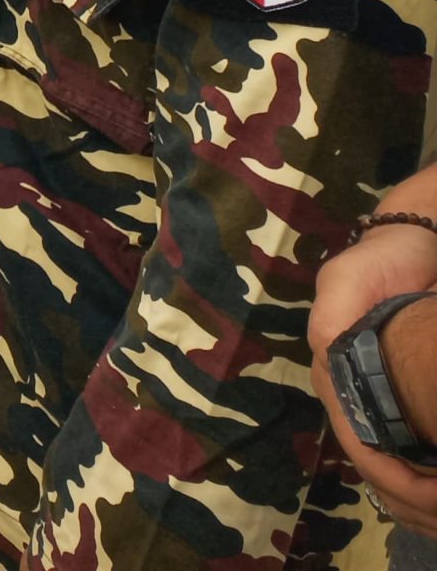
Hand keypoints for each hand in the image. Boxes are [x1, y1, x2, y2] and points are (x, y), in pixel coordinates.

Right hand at [313, 219, 436, 530]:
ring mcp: (372, 401)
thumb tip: (328, 355)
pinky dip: (422, 488)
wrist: (415, 243)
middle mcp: (348, 396)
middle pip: (376, 470)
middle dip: (412, 504)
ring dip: (418, 505)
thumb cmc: (383, 263)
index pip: (362, 446)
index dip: (396, 481)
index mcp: (334, 374)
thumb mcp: (348, 280)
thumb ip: (331, 318)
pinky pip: (404, 458)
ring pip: (390, 473)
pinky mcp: (395, 402)